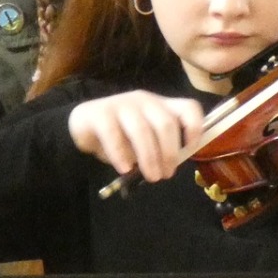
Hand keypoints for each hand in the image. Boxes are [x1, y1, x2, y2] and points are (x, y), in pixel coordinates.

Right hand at [67, 92, 206, 183]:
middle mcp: (145, 101)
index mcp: (161, 106)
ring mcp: (122, 104)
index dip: (195, 127)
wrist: (82, 127)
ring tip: (151, 177)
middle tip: (166, 174)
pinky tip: (125, 169)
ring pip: (142, 130)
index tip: (190, 148)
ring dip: (149, 157)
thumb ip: (160, 147)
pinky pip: (113, 134)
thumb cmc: (120, 136)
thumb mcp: (145, 142)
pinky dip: (121, 154)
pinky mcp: (100, 113)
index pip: (188, 107)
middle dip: (169, 153)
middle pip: (165, 123)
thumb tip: (171, 165)